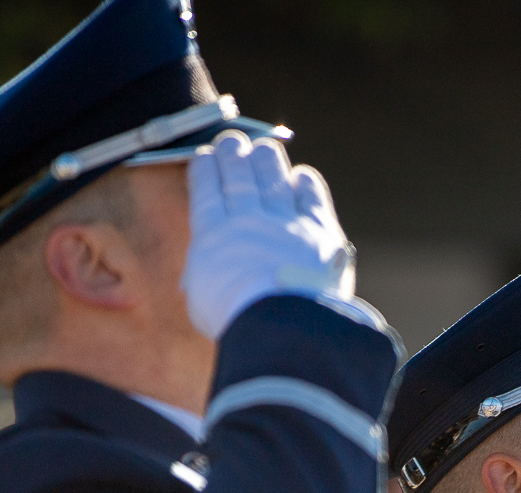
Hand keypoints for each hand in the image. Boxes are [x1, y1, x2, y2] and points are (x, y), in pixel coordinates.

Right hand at [181, 134, 356, 339]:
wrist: (279, 323)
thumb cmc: (234, 319)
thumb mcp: (200, 299)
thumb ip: (201, 274)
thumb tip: (202, 268)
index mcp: (213, 234)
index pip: (206, 189)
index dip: (204, 168)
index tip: (203, 156)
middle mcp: (248, 219)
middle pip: (238, 175)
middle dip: (232, 153)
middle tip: (231, 141)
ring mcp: (285, 221)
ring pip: (272, 177)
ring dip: (265, 159)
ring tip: (262, 148)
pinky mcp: (320, 231)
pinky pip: (311, 197)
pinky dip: (305, 183)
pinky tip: (301, 176)